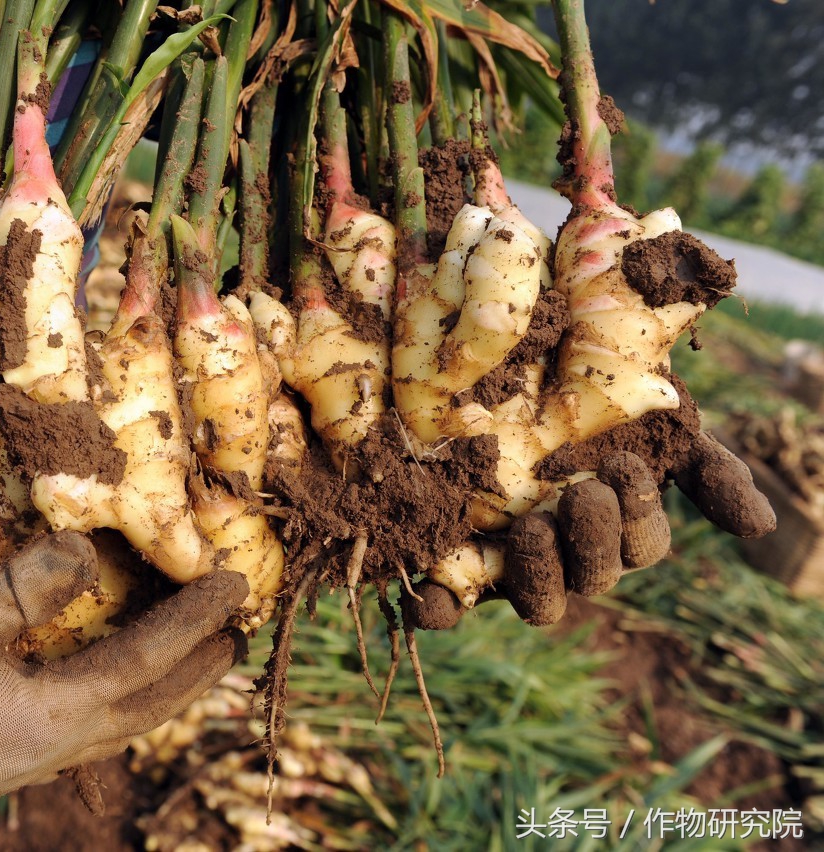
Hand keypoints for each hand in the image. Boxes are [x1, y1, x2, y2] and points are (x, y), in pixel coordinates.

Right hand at [0, 531, 248, 827]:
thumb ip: (24, 590)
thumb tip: (88, 547)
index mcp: (55, 715)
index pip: (147, 662)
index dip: (194, 621)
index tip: (234, 586)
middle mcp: (62, 745)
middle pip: (155, 704)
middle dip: (203, 663)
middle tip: (240, 625)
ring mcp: (43, 757)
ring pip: (133, 721)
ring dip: (175, 685)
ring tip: (205, 653)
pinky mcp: (23, 755)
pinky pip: (103, 727)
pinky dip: (135, 698)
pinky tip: (129, 683)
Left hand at [405, 435, 774, 628]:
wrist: (516, 370)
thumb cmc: (597, 398)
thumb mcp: (658, 425)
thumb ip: (708, 471)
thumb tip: (761, 527)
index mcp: (619, 528)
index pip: (640, 543)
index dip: (636, 515)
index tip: (621, 467)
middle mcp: (570, 552)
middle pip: (593, 577)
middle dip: (593, 542)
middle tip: (581, 496)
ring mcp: (513, 561)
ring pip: (536, 600)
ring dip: (539, 573)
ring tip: (532, 527)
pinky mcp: (456, 560)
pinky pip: (450, 604)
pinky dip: (441, 609)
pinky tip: (429, 598)